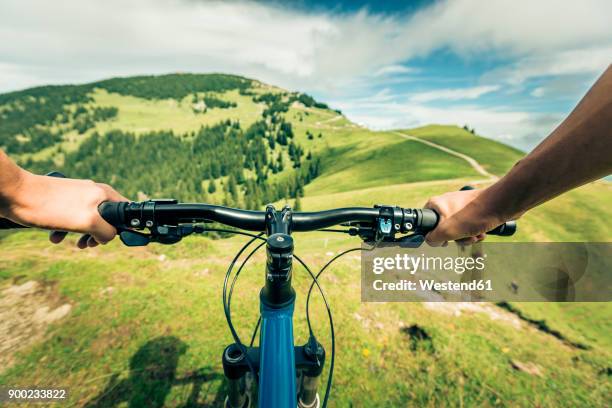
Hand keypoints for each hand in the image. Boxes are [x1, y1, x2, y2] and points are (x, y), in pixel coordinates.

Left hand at [3, 171, 127, 247]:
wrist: (14, 195)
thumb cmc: (50, 207)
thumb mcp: (86, 222)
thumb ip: (106, 230)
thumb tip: (110, 237)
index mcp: (104, 194)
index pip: (126, 212)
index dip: (120, 229)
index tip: (105, 240)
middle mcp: (93, 192)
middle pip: (107, 218)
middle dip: (98, 235)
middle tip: (88, 244)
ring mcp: (78, 195)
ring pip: (88, 220)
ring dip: (82, 235)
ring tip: (73, 244)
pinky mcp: (62, 200)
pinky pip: (72, 218)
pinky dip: (66, 230)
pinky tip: (55, 237)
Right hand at [424, 188, 503, 245]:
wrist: (501, 205)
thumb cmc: (473, 215)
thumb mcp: (447, 231)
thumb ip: (433, 238)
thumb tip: (430, 241)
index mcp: (436, 204)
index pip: (425, 222)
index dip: (432, 234)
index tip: (443, 241)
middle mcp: (446, 203)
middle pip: (443, 229)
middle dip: (455, 238)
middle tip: (463, 238)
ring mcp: (460, 206)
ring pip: (457, 229)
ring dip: (466, 237)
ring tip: (476, 236)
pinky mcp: (473, 210)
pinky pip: (468, 225)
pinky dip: (474, 231)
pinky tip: (482, 232)